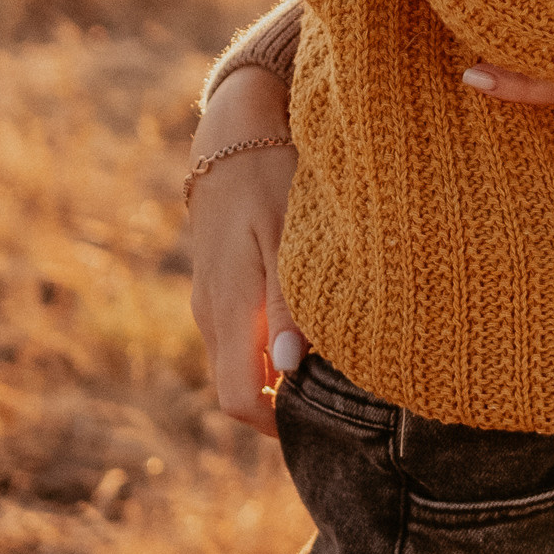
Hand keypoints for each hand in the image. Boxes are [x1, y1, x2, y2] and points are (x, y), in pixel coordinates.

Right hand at [186, 66, 302, 435]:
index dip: (275, 423)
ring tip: (334, 362)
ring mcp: (212, 300)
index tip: (322, 420)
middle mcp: (212, 314)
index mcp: (229, 309)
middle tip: (341, 397)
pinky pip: (242, 334)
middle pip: (239, 387)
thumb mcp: (287, 234)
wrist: (231, 130)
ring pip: (241, 361)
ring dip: (279, 371)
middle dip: (282, 403)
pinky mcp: (220, 285)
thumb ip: (290, 302)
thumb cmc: (267, 175)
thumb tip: (291, 368)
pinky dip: (272, 343)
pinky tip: (310, 324)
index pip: (237, 398)